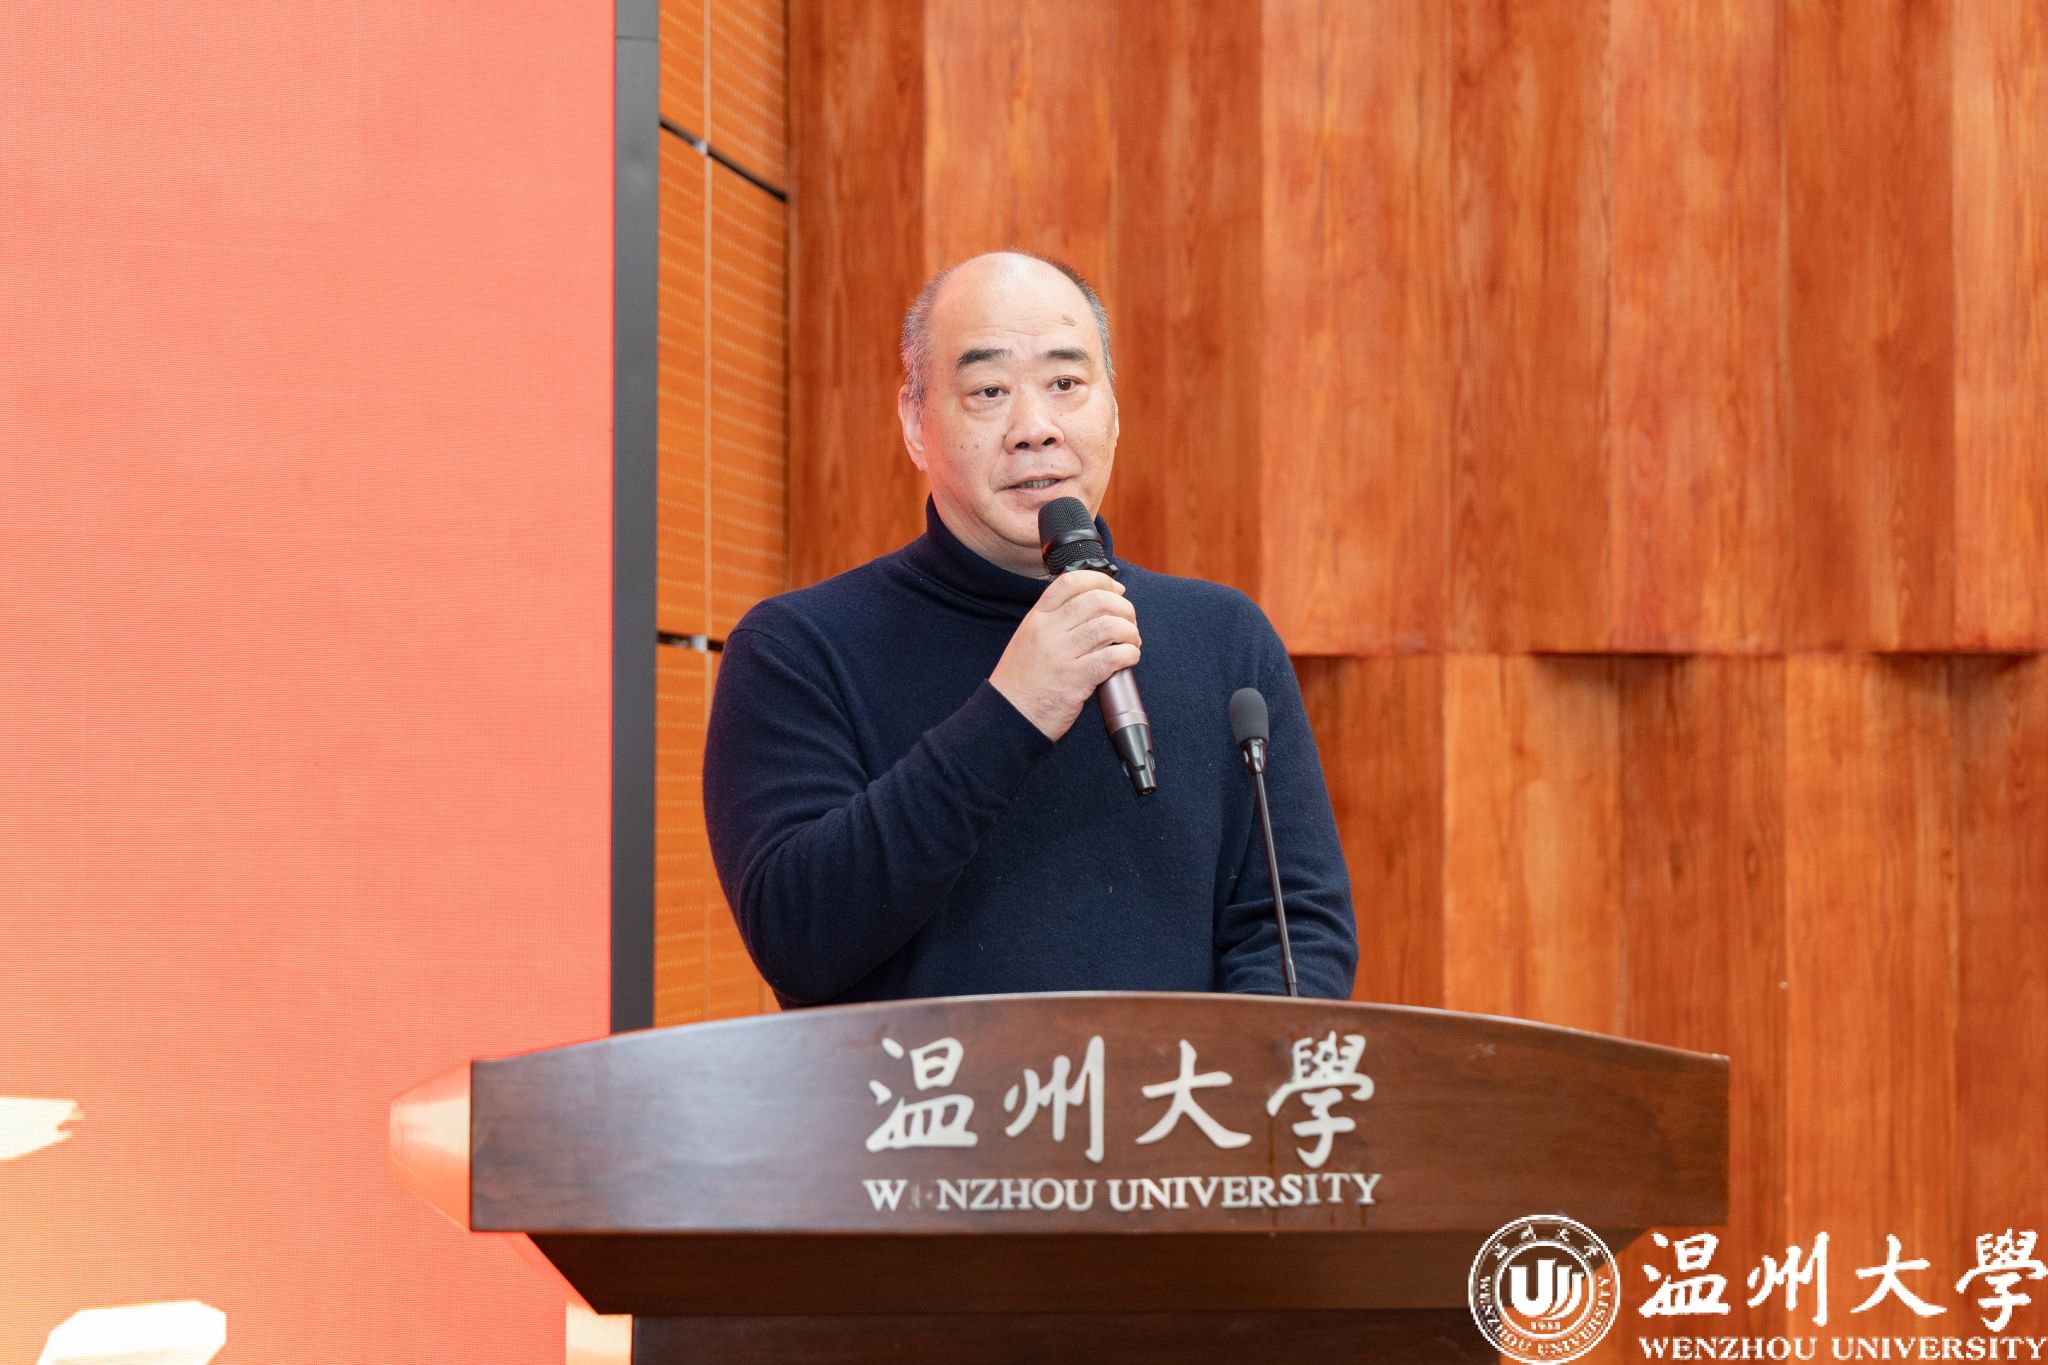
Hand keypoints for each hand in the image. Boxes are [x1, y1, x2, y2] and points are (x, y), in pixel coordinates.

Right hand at [989, 570, 1141, 740]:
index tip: (1115, 589)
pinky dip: (1129, 654)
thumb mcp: (1029, 638)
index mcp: (1037, 618)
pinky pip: (1112, 657)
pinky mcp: (1076, 680)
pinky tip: (1129, 658)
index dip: (1100, 580)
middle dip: (1123, 607)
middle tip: (1129, 620)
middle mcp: (1049, 632)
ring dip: (1129, 631)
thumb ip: (1055, 621)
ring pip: (1108, 626)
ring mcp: (1062, 655)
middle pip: (1096, 600)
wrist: (1007, 715)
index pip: (1071, 582)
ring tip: (1131, 641)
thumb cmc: (1021, 681)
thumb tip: (1094, 607)